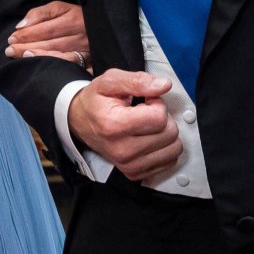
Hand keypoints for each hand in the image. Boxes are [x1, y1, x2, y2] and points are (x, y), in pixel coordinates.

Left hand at [5, 0, 87, 63]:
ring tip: (20, 56)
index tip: (12, 38)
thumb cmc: (76, 17)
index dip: (27, 34)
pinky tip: (40, 66)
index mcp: (74, 18)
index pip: (46, 28)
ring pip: (58, 54)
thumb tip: (20, 26)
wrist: (102, 27)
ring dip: (37, 56)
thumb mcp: (61, 8)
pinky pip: (70, 65)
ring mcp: (86, 50)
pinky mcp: (89, 62)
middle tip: (9, 50)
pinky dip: (54, 65)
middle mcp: (81, 35)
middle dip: (27, 46)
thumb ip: (40, 13)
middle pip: (50, 42)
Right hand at [67, 69, 181, 182]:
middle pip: (169, 133)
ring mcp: (128, 164)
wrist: (79, 122)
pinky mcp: (134, 172)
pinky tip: (149, 139)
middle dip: (163, 118)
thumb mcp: (111, 81)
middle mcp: (122, 149)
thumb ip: (138, 80)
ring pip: (173, 149)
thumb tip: (164, 85)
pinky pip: (168, 161)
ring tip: (147, 127)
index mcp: (115, 125)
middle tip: (146, 113)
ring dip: (165, 134)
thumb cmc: (96, 101)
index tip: (146, 101)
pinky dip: (164, 148)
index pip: (159, 117)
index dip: (157, 103)